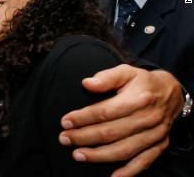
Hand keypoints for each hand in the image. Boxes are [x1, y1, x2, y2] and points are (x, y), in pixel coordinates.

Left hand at [58, 65, 181, 176]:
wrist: (173, 93)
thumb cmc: (143, 82)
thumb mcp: (126, 71)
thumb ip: (106, 77)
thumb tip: (86, 83)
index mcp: (138, 99)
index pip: (105, 112)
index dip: (83, 118)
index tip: (65, 122)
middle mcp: (148, 119)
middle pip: (111, 133)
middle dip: (84, 137)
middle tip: (64, 139)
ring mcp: (154, 135)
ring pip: (123, 150)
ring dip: (98, 155)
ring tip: (77, 155)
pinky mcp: (159, 146)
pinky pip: (144, 162)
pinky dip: (128, 172)